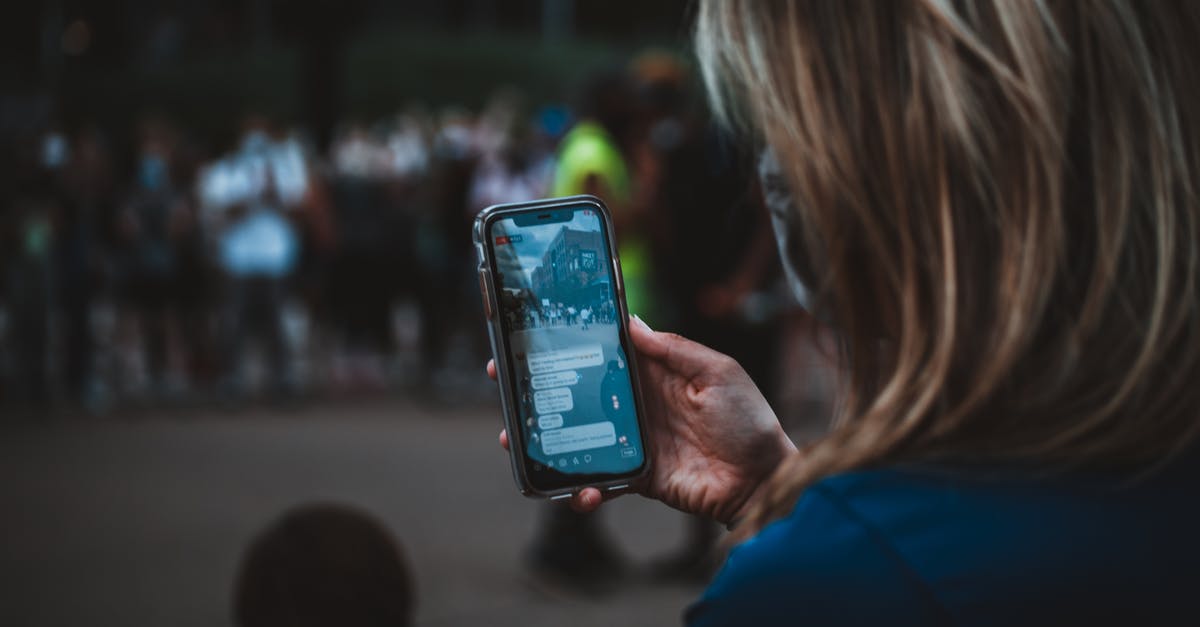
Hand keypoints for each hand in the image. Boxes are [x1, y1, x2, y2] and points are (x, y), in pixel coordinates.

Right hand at [489, 315, 795, 524]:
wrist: (762, 480)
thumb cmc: (748, 421)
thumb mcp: (717, 372)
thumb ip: (673, 349)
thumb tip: (630, 322)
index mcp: (656, 372)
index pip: (605, 350)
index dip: (571, 340)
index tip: (534, 330)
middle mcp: (638, 403)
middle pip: (579, 390)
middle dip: (540, 385)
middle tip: (501, 377)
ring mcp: (633, 440)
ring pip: (578, 433)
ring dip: (545, 436)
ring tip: (514, 437)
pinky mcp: (636, 476)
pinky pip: (600, 477)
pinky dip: (583, 486)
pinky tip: (578, 490)